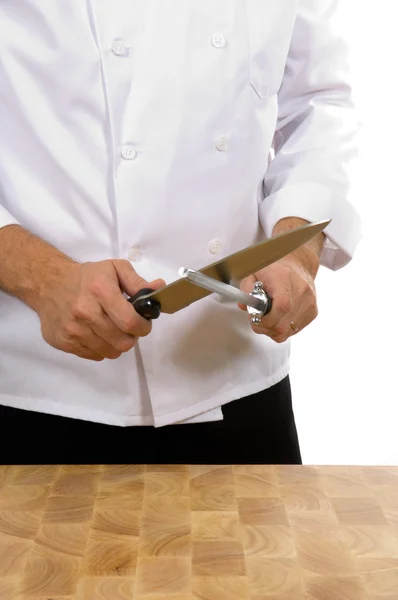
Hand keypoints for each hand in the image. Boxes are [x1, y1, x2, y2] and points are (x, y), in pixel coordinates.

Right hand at [37, 259, 164, 360]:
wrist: (48, 283)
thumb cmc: (87, 276)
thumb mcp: (115, 269)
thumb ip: (138, 282)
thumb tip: (159, 289)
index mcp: (100, 291)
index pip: (130, 322)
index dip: (143, 326)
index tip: (143, 323)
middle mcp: (85, 312)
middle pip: (123, 342)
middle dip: (132, 336)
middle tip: (128, 327)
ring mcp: (73, 330)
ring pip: (110, 352)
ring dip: (117, 343)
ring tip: (113, 329)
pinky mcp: (64, 342)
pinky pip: (94, 356)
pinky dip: (101, 347)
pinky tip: (97, 333)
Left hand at [239, 254, 317, 342]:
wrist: (298, 265)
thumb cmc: (274, 269)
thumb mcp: (253, 273)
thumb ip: (246, 289)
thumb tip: (244, 307)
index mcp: (284, 278)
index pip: (281, 306)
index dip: (266, 319)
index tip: (255, 317)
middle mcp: (301, 291)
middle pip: (281, 325)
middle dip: (264, 326)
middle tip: (257, 317)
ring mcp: (309, 303)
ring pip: (286, 332)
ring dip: (272, 329)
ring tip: (267, 316)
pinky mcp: (313, 313)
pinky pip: (293, 330)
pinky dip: (282, 328)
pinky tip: (279, 316)